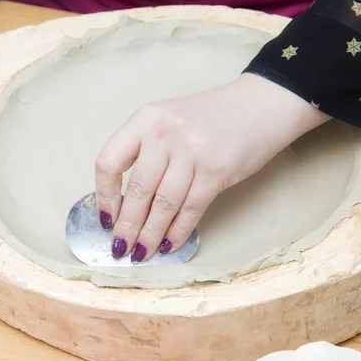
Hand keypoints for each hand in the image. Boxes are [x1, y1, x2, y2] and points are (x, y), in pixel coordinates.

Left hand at [95, 73, 329, 262]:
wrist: (257, 106)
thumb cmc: (206, 118)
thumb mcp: (165, 120)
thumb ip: (143, 150)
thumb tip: (123, 202)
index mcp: (144, 120)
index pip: (109, 163)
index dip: (104, 196)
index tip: (105, 218)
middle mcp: (164, 134)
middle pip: (138, 190)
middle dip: (127, 226)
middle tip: (119, 248)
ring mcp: (192, 152)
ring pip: (163, 204)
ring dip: (150, 235)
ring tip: (141, 253)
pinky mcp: (217, 171)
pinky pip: (191, 208)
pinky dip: (178, 230)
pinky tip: (169, 244)